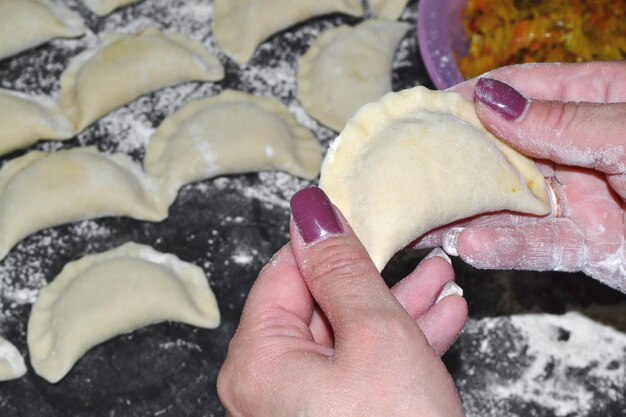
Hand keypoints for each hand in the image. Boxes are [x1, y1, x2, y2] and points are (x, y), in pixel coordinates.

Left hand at [217, 187, 466, 416]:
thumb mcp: (374, 334)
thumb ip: (343, 270)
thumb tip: (311, 214)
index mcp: (259, 360)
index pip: (285, 275)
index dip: (325, 242)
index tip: (356, 216)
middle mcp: (268, 388)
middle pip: (321, 309)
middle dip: (376, 278)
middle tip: (410, 250)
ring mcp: (302, 411)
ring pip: (351, 341)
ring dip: (399, 309)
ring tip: (441, 281)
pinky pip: (363, 374)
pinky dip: (401, 348)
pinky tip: (440, 322)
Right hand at [418, 62, 625, 291]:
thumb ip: (568, 122)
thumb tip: (495, 102)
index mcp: (594, 101)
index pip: (519, 91)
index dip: (468, 99)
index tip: (422, 112)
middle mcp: (577, 148)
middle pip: (501, 149)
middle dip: (452, 159)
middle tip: (402, 170)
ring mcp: (579, 197)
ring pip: (509, 202)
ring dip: (463, 212)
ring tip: (419, 218)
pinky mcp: (585, 243)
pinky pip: (538, 246)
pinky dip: (505, 249)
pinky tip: (471, 247)